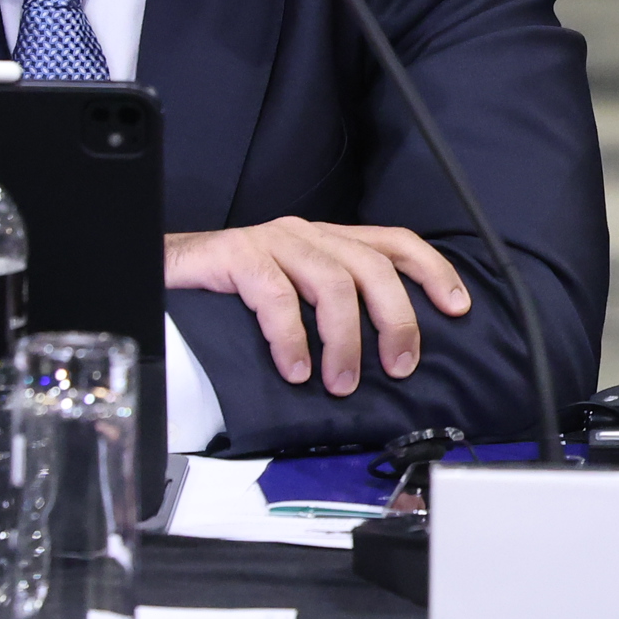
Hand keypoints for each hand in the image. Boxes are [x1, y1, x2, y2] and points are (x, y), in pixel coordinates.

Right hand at [165, 219, 471, 395]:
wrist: (160, 273)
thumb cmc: (232, 293)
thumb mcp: (296, 296)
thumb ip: (333, 310)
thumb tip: (385, 358)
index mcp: (329, 241)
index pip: (395, 244)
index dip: (432, 271)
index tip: (458, 308)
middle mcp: (308, 235)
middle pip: (372, 267)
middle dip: (396, 319)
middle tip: (401, 366)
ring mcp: (272, 242)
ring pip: (332, 282)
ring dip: (345, 339)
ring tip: (341, 383)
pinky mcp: (236, 256)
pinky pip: (276, 296)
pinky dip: (292, 337)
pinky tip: (296, 369)